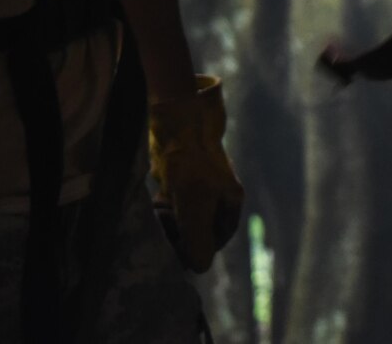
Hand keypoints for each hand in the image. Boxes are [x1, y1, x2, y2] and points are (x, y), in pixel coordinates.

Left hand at [148, 75, 246, 271]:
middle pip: (197, 231)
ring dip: (169, 219)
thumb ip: (198, 239)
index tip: (177, 244)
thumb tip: (199, 268)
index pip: (212, 243)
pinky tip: (159, 198)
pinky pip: (174, 205)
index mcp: (231, 204)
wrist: (177, 123)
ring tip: (162, 207)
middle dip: (180, 232)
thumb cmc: (190, 165)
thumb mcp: (196, 205)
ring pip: (183, 219)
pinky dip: (164, 206)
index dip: (195, 247)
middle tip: (167, 222)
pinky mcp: (183, 180)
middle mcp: (219, 198)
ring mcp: (201, 189)